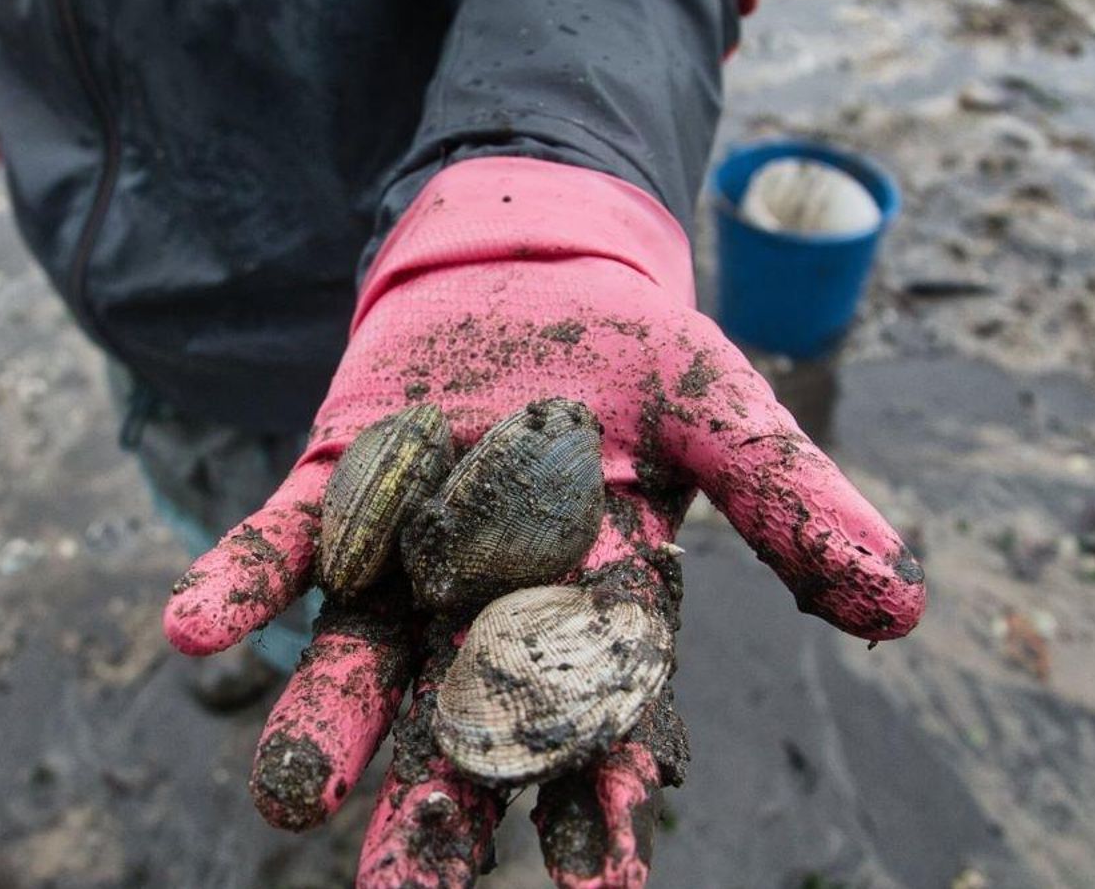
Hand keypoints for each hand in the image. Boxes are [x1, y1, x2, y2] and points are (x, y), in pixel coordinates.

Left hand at [164, 158, 924, 886]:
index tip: (597, 885)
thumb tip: (902, 603)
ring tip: (291, 800)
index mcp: (588, 606)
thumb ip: (790, 503)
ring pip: (360, 661)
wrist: (528, 267)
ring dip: (323, 726)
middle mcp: (484, 607)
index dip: (601, 798)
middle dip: (436, 813)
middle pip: (463, 725)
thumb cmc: (637, 351)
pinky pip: (278, 546)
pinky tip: (192, 627)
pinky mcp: (329, 492)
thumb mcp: (720, 412)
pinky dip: (237, 583)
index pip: (597, 717)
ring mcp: (397, 555)